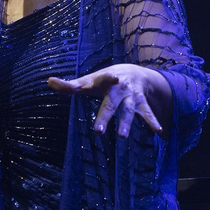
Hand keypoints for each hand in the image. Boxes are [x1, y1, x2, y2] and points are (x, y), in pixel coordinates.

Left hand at [49, 63, 170, 138]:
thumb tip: (49, 81)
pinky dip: (154, 123)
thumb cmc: (105, 80)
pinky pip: (148, 114)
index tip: (91, 84)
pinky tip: (160, 133)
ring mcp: (132, 97)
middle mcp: (119, 89)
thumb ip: (70, 85)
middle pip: (111, 104)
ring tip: (121, 137)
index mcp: (105, 81)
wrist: (134, 72)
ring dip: (126, 123)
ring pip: (129, 111)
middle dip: (106, 116)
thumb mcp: (89, 80)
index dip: (97, 82)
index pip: (98, 82)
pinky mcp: (142, 104)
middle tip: (97, 132)